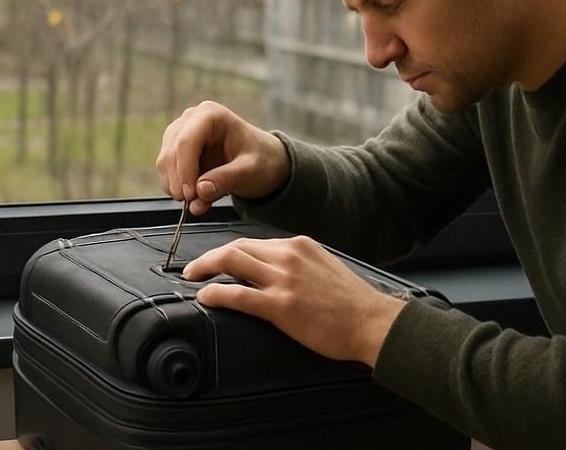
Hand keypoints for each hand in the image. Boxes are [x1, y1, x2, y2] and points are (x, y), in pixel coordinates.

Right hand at [156, 101, 290, 214]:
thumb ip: (225, 180)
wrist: (264, 161)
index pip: (186, 141)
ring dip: (176, 186)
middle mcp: (192, 119)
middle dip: (179, 182)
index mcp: (211, 115)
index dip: (184, 170)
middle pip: (171, 152)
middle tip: (193, 204)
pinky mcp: (177, 148)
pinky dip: (177, 187)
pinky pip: (168, 170)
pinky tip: (196, 197)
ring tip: (198, 202)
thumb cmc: (261, 159)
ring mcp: (182, 132)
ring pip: (165, 162)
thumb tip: (199, 192)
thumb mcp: (250, 171)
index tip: (190, 195)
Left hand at [183, 235, 406, 366]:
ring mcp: (283, 279)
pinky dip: (216, 293)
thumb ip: (298, 263)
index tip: (218, 260)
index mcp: (298, 245)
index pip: (254, 242)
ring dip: (206, 268)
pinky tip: (205, 297)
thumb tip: (273, 269)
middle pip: (237, 246)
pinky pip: (238, 294)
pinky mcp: (281, 305)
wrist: (372, 322)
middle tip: (194, 268)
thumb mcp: (323, 266)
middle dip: (211, 255)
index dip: (230, 251)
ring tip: (193, 277)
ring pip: (232, 261)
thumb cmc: (351, 302)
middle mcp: (288, 255)